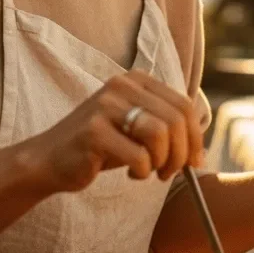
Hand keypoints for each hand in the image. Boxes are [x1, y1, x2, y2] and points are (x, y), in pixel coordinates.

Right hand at [27, 69, 205, 194]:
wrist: (51, 158)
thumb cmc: (101, 146)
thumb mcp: (136, 128)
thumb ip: (166, 127)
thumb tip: (202, 150)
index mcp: (136, 79)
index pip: (183, 105)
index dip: (195, 137)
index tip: (195, 161)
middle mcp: (121, 85)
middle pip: (175, 120)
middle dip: (181, 154)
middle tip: (171, 173)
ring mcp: (106, 105)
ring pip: (160, 135)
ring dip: (162, 163)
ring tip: (150, 171)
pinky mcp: (93, 130)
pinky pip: (138, 156)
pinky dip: (142, 172)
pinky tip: (131, 173)